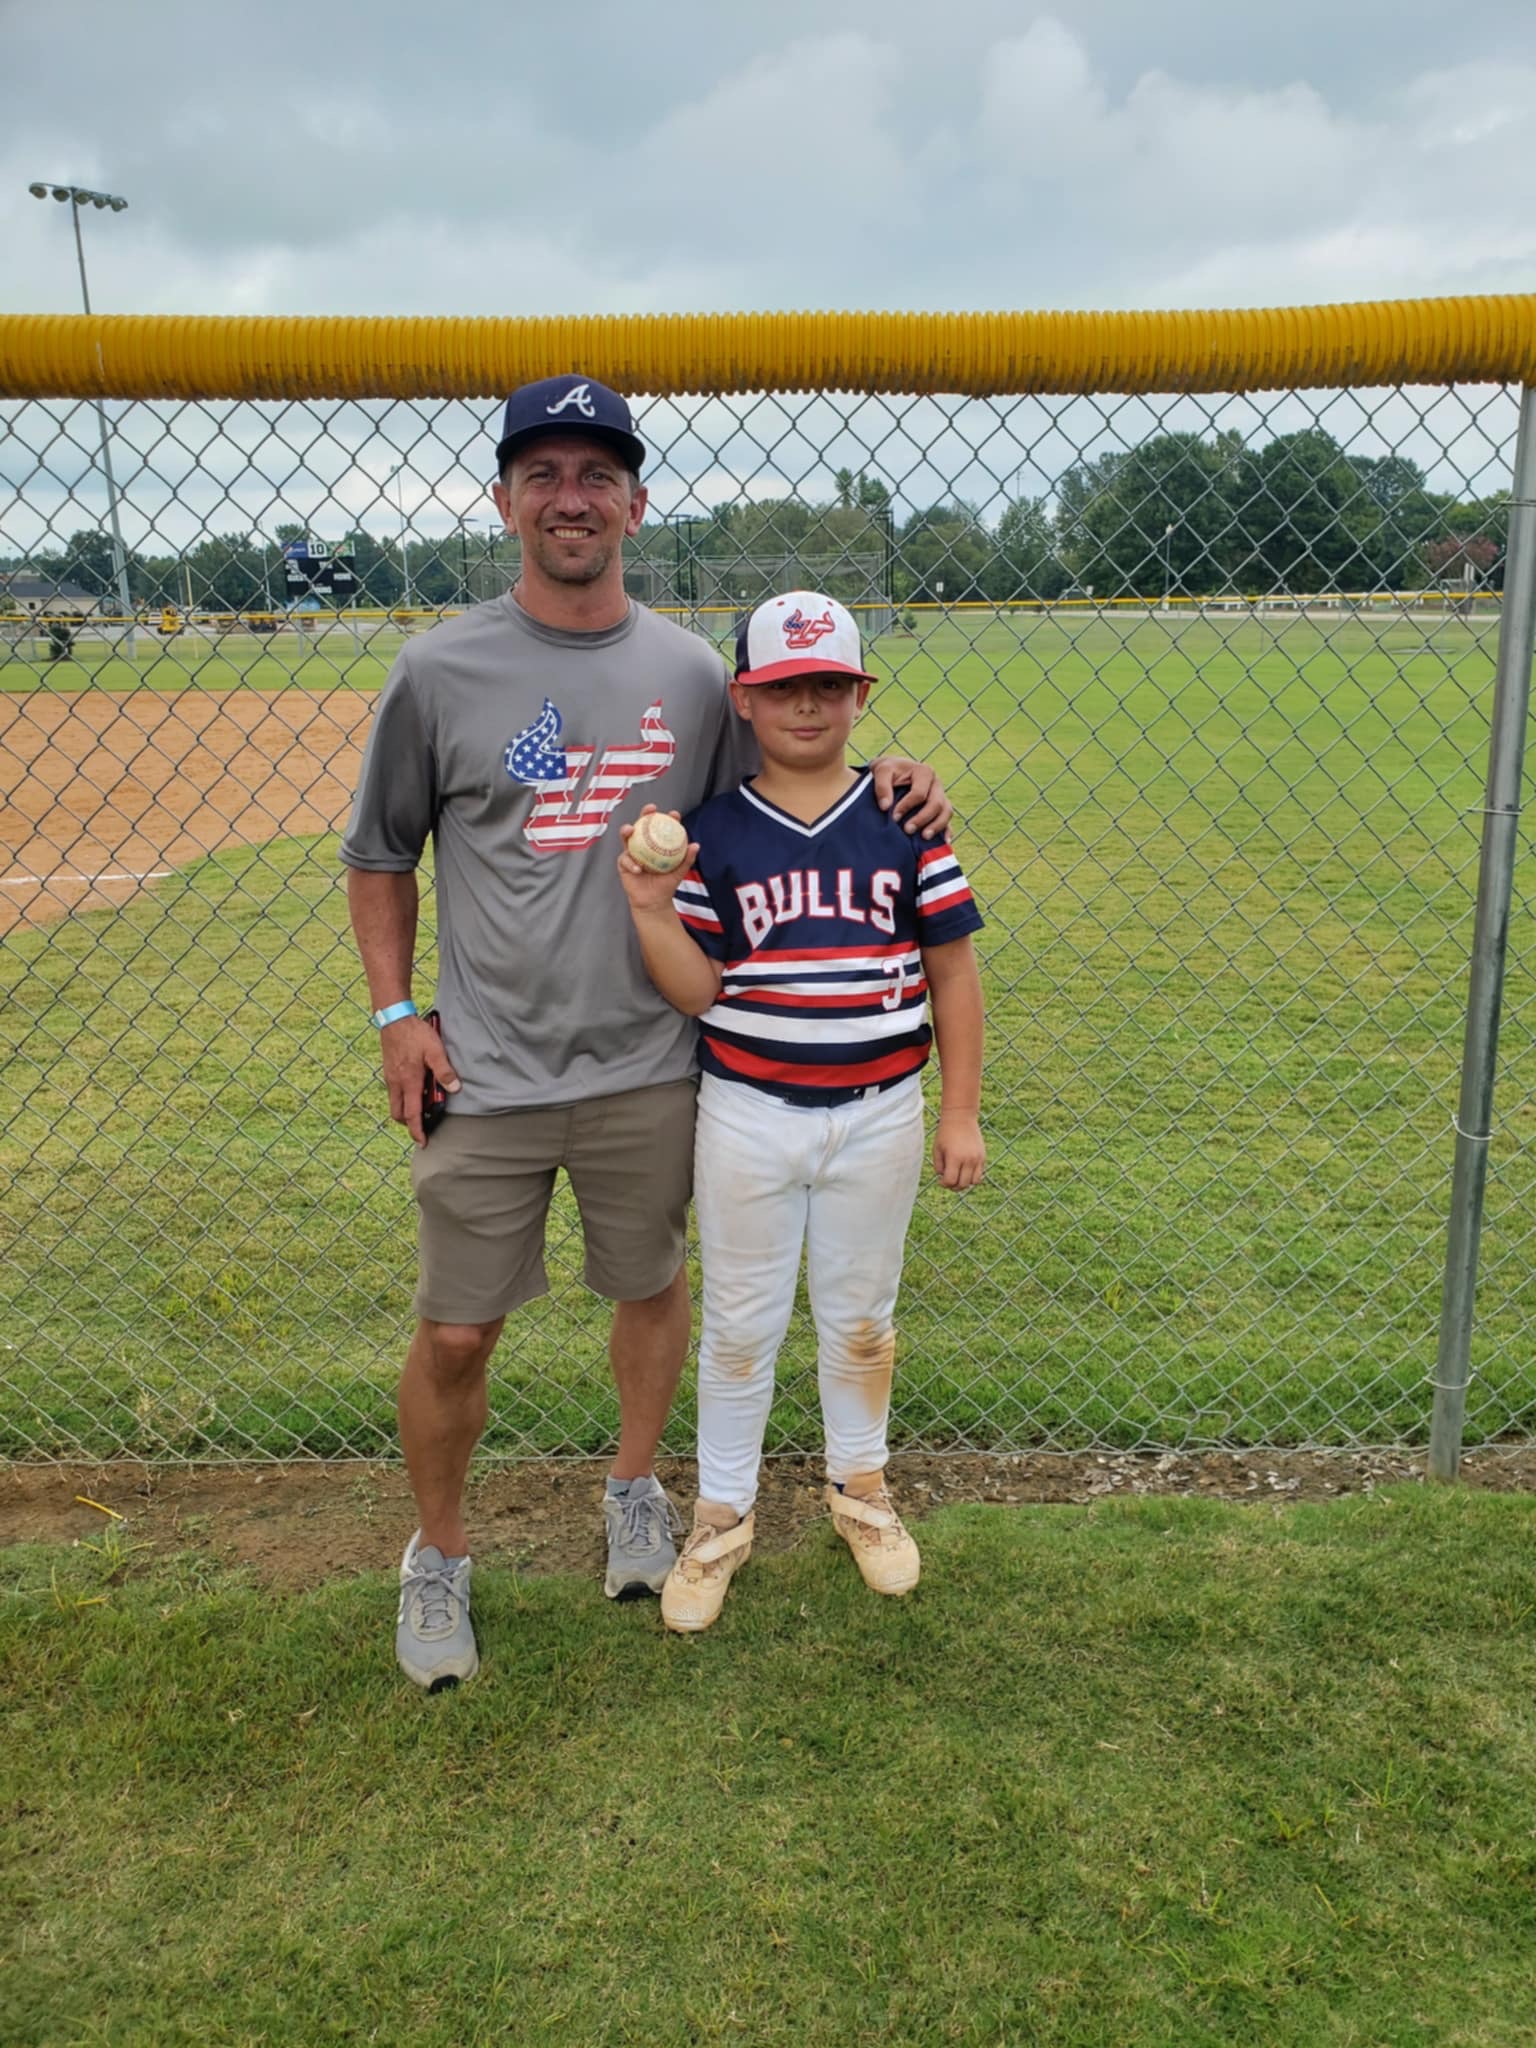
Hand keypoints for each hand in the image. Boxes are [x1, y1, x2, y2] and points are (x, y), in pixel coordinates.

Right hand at [379, 1014, 460, 1147]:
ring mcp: (390, 1077)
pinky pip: (394, 1092)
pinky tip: (414, 1088)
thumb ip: (445, 1071)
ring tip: (420, 1107)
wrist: (394, 1019)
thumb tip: (454, 1089)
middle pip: (398, 1114)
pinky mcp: (388, 1071)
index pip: (412, 1114)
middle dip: (409, 1123)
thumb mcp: (435, 1051)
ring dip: (405, 1110)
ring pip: (394, 1103)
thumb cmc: (415, 1034)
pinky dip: (402, 1098)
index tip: (422, 1142)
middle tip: (422, 1126)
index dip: (417, 1131)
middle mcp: (396, 1083)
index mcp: (409, 1082)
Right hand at [617, 805, 697, 913]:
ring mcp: (632, 853)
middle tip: (650, 810)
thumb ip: (687, 859)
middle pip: (642, 826)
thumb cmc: (666, 885)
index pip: (662, 828)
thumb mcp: (679, 872)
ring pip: (626, 838)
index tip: (674, 815)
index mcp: (657, 845)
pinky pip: (625, 860)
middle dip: (644, 815)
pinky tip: (638, 868)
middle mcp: (643, 845)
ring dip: (627, 831)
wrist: (654, 902)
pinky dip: (631, 863)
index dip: (667, 818)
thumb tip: (696, 845)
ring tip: (631, 830)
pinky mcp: (623, 864)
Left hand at [870, 757, 952, 837]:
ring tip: (924, 837)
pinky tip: (944, 842)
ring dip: (937, 826)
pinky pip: (948, 820)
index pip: (920, 793)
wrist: (893, 772)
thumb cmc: (888, 771)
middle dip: (922, 818)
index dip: (907, 806)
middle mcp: (936, 784)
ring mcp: (941, 796)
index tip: (894, 817)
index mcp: (924, 772)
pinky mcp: (941, 808)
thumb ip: (882, 786)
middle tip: (907, 830)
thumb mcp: (882, 771)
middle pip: (937, 803)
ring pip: (946, 812)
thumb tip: (885, 807)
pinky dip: (947, 831)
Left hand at [933, 1112, 984, 1189]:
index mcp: (954, 1158)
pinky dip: (972, 1176)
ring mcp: (977, 1158)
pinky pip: (979, 1174)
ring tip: (958, 1176)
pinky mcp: (983, 1156)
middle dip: (953, 1186)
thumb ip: (939, 1166)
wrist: (961, 1117)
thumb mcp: (937, 1149)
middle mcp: (968, 1160)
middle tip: (948, 1180)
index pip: (950, 1181)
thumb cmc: (945, 1133)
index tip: (940, 1180)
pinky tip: (964, 1170)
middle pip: (962, 1184)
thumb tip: (944, 1179)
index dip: (944, 1184)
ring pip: (973, 1182)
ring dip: (965, 1183)